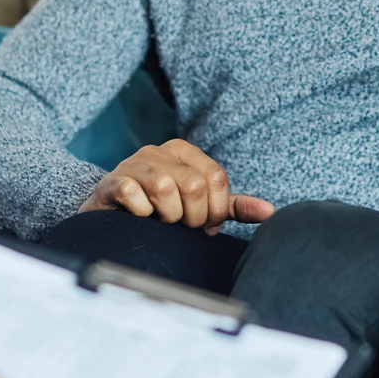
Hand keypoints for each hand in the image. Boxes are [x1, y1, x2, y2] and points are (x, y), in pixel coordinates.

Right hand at [78, 138, 274, 232]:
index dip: (215, 210)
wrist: (108, 217)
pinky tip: (138, 218)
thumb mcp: (198, 205)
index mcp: (184, 151)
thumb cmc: (159, 211)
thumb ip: (232, 207)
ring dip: (167, 218)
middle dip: (193, 218)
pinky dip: (141, 214)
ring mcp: (133, 163)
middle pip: (194, 185)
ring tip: (160, 222)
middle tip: (181, 226)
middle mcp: (159, 151)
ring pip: (166, 190)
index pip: (216, 179)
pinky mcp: (112, 181)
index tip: (205, 226)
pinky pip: (135, 195)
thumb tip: (271, 212)